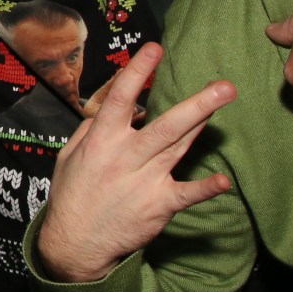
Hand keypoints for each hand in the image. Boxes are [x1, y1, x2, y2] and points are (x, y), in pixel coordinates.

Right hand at [35, 44, 234, 283]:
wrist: (75, 243)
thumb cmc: (72, 194)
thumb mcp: (69, 155)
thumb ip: (91, 129)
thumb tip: (112, 109)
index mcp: (101, 141)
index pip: (120, 100)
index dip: (137, 72)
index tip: (154, 48)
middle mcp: (125, 157)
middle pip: (164, 125)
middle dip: (195, 104)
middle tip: (223, 86)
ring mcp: (144, 182)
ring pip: (178, 147)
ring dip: (203, 124)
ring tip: (224, 100)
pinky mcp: (158, 206)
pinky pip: (186, 194)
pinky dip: (205, 188)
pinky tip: (224, 181)